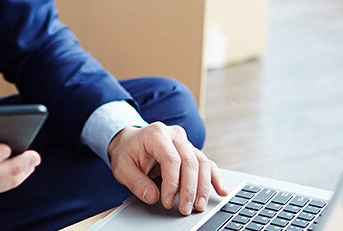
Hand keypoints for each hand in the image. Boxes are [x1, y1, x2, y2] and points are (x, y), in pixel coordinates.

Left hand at [107, 122, 228, 215]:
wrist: (130, 142)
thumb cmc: (127, 153)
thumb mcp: (122, 168)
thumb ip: (137, 183)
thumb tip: (154, 197)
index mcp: (156, 134)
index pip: (172, 159)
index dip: (172, 183)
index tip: (168, 201)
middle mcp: (174, 135)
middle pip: (190, 161)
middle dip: (190, 189)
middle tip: (186, 209)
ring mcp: (185, 141)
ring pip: (202, 163)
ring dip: (203, 186)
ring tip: (199, 205)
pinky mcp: (191, 151)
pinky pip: (206, 163)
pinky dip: (214, 178)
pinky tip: (220, 191)